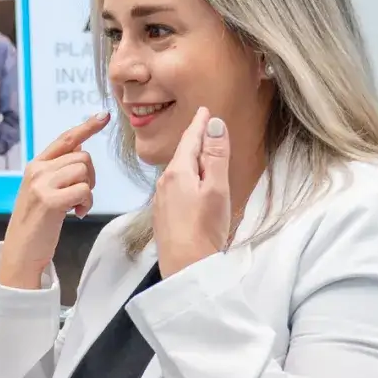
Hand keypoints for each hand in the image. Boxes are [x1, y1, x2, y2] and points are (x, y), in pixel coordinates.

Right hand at [0, 112, 105, 288]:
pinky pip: (83, 190)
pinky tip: (76, 214)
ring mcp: (42, 184)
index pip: (65, 139)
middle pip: (82, 157)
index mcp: (35, 165)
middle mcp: (37, 170)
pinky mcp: (50, 201)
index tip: (103, 116)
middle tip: (79, 197)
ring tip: (75, 206)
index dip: (86, 127)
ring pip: (84, 171)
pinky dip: (86, 203)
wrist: (21, 252)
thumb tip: (81, 152)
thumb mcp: (43, 191)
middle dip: (90, 176)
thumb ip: (58, 171)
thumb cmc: (36, 224)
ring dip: (88, 191)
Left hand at [152, 107, 231, 279]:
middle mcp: (164, 183)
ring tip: (203, 151)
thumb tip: (213, 124)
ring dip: (191, 159)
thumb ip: (215, 156)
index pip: (190, 139)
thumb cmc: (204, 229)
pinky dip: (186, 177)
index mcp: (177, 172)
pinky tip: (193, 183)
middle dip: (195, 139)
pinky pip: (175, 186)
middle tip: (206, 125)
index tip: (204, 109)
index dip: (199, 123)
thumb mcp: (216, 188)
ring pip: (178, 171)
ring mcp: (161, 200)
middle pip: (183, 154)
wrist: (185, 268)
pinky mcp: (164, 214)